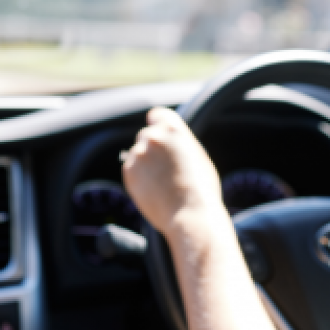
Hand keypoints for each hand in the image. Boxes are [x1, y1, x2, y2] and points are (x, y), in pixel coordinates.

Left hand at [122, 107, 227, 234]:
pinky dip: (139, 177)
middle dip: (153, 148)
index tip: (159, 134)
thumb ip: (180, 141)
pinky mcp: (129, 171)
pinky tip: (154, 189)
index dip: (158, 124)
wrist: (190, 214)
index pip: (157, 115)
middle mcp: (153, 136)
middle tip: (166, 167)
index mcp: (173, 128)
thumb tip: (170, 138)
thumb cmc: (201, 188)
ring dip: (145, 164)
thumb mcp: (198, 155)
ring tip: (162, 183)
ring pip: (138, 154)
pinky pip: (131, 169)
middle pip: (146, 135)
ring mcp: (138, 154)